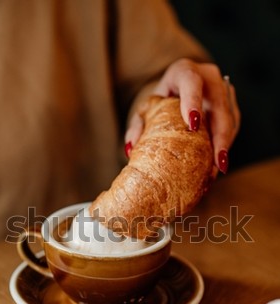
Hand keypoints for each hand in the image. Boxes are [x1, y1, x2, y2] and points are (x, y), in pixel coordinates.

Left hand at [125, 58, 240, 173]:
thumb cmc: (160, 101)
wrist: (177, 91)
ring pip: (230, 120)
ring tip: (215, 172)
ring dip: (224, 146)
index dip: (193, 102)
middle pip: (219, 106)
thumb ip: (138, 127)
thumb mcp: (146, 110)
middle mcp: (209, 78)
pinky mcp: (231, 108)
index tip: (193, 125)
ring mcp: (224, 92)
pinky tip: (216, 167)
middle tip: (217, 162)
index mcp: (184, 72)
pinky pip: (232, 129)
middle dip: (220, 136)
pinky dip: (224, 148)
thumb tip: (131, 149)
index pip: (191, 82)